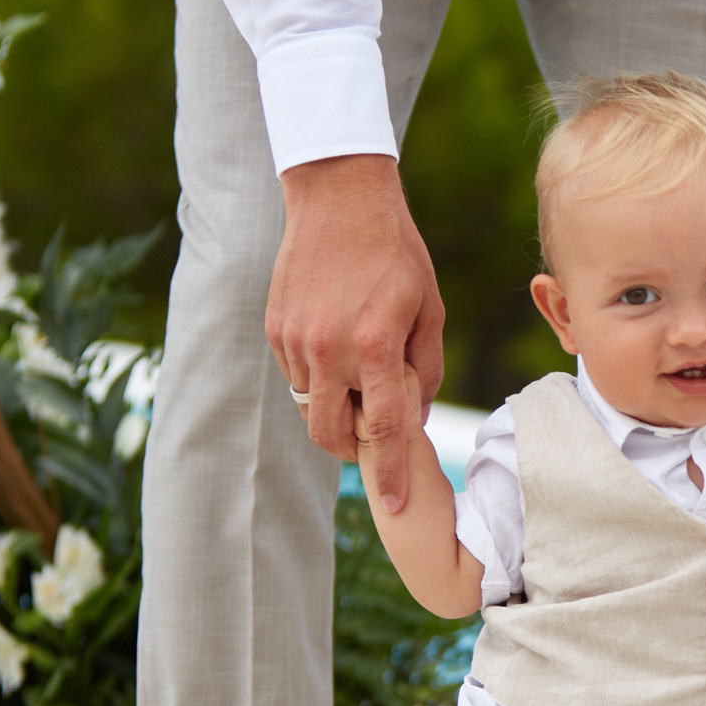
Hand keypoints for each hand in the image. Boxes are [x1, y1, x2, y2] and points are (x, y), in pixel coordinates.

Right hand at [266, 154, 445, 512]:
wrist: (339, 198)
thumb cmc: (397, 253)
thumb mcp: (429, 308)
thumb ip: (425, 368)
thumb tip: (414, 417)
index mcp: (375, 345)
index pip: (385, 428)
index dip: (391, 473)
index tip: (394, 507)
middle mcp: (329, 348)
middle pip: (334, 434)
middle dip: (355, 449)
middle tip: (375, 437)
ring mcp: (295, 340)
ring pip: (311, 409)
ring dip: (336, 411)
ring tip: (359, 380)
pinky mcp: (275, 329)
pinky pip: (295, 378)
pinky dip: (318, 381)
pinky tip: (336, 351)